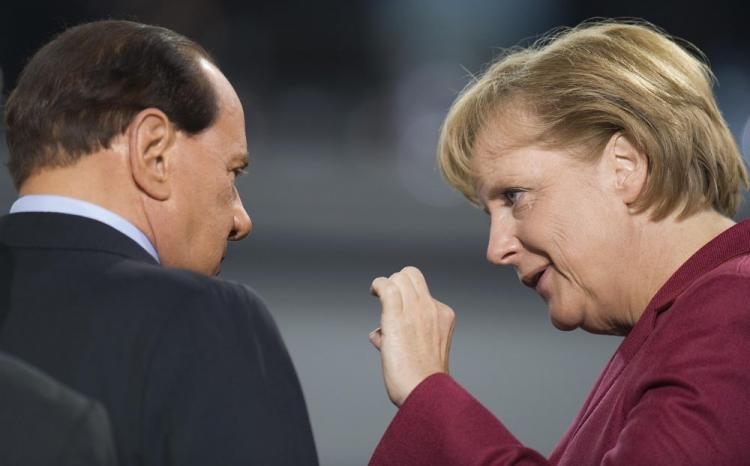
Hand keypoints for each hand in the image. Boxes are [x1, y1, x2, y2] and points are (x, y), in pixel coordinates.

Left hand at [369, 266, 455, 405]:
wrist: (426, 393)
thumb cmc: (423, 381)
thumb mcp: (425, 351)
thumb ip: (404, 336)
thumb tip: (377, 334)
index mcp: (443, 316)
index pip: (422, 290)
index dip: (406, 295)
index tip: (396, 307)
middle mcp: (431, 309)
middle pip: (412, 275)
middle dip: (396, 282)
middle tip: (386, 298)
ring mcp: (415, 312)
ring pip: (399, 278)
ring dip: (386, 284)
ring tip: (376, 293)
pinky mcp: (396, 318)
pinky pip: (386, 287)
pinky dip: (377, 285)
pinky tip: (373, 291)